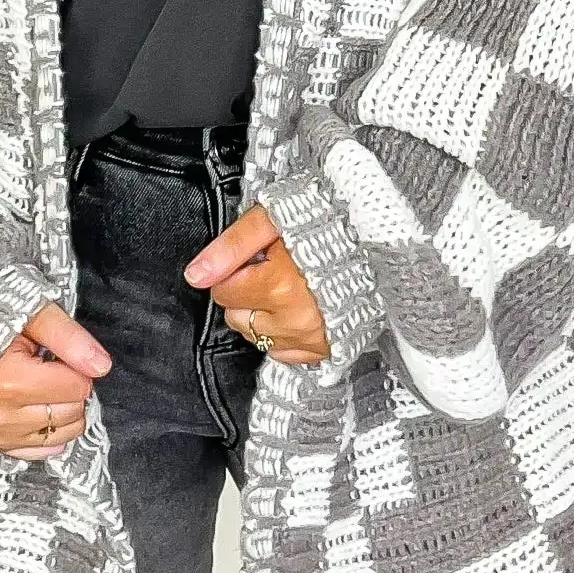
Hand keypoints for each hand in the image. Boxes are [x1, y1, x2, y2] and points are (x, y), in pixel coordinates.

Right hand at [0, 302, 110, 459]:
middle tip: (50, 369)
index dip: (76, 365)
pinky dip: (51, 430)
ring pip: (65, 433)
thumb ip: (68, 337)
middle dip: (71, 388)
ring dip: (64, 408)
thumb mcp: (33, 316)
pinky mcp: (1, 448)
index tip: (56, 355)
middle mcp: (1, 415)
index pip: (78, 385)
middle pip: (73, 411)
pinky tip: (38, 407)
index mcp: (8, 380)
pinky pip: (48, 450)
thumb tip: (101, 366)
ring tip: (43, 386)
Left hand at [184, 205, 329, 362]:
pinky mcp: (328, 348)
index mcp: (279, 285)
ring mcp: (313, 337)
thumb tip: (196, 274)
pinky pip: (284, 353)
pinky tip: (297, 307)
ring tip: (286, 285)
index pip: (224, 291)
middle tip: (271, 268)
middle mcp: (296, 319)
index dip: (233, 270)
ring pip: (257, 337)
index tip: (254, 257)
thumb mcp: (272, 219)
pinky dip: (284, 333)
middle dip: (246, 293)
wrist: (377, 234)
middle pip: (238, 318)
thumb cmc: (326, 219)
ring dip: (263, 314)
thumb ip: (230, 248)